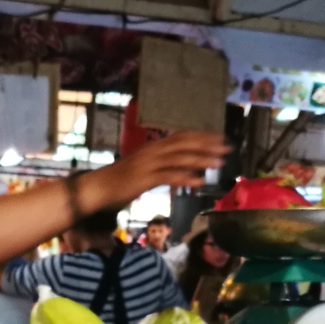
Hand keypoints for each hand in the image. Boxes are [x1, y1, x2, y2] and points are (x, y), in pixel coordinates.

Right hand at [85, 129, 231, 211]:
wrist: (97, 188)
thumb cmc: (118, 181)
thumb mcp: (142, 168)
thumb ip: (160, 166)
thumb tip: (178, 168)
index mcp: (153, 147)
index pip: (181, 136)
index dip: (201, 135)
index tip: (218, 137)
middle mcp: (153, 151)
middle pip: (184, 143)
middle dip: (207, 144)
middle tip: (226, 146)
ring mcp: (149, 164)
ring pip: (180, 158)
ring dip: (202, 159)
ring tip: (219, 162)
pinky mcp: (145, 178)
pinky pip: (170, 176)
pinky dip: (186, 178)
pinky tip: (200, 181)